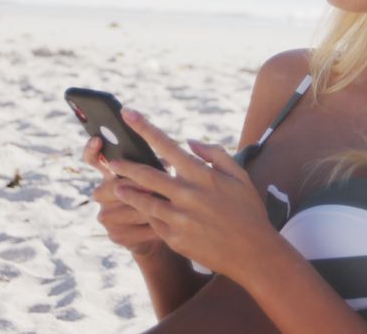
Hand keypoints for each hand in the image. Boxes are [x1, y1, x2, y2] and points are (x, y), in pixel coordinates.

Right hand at [82, 136, 164, 257]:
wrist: (160, 229)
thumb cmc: (160, 194)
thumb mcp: (156, 176)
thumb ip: (153, 166)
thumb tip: (164, 162)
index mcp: (108, 174)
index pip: (93, 159)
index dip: (92, 149)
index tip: (98, 139)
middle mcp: (101, 195)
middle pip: (114, 186)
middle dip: (136, 186)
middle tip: (153, 186)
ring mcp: (106, 217)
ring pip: (128, 209)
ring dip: (149, 206)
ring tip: (167, 204)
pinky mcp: (115, 236)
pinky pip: (136, 229)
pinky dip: (154, 225)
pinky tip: (169, 223)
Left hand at [108, 108, 277, 281]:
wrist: (253, 253)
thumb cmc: (248, 211)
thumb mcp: (239, 176)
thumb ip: (215, 154)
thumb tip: (189, 141)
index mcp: (202, 175)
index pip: (166, 145)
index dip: (144, 128)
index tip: (127, 114)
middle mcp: (187, 194)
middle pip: (146, 174)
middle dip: (125, 165)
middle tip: (113, 161)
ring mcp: (179, 218)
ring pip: (143, 200)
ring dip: (127, 191)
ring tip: (116, 186)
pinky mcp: (175, 239)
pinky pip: (154, 222)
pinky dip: (148, 215)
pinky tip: (142, 211)